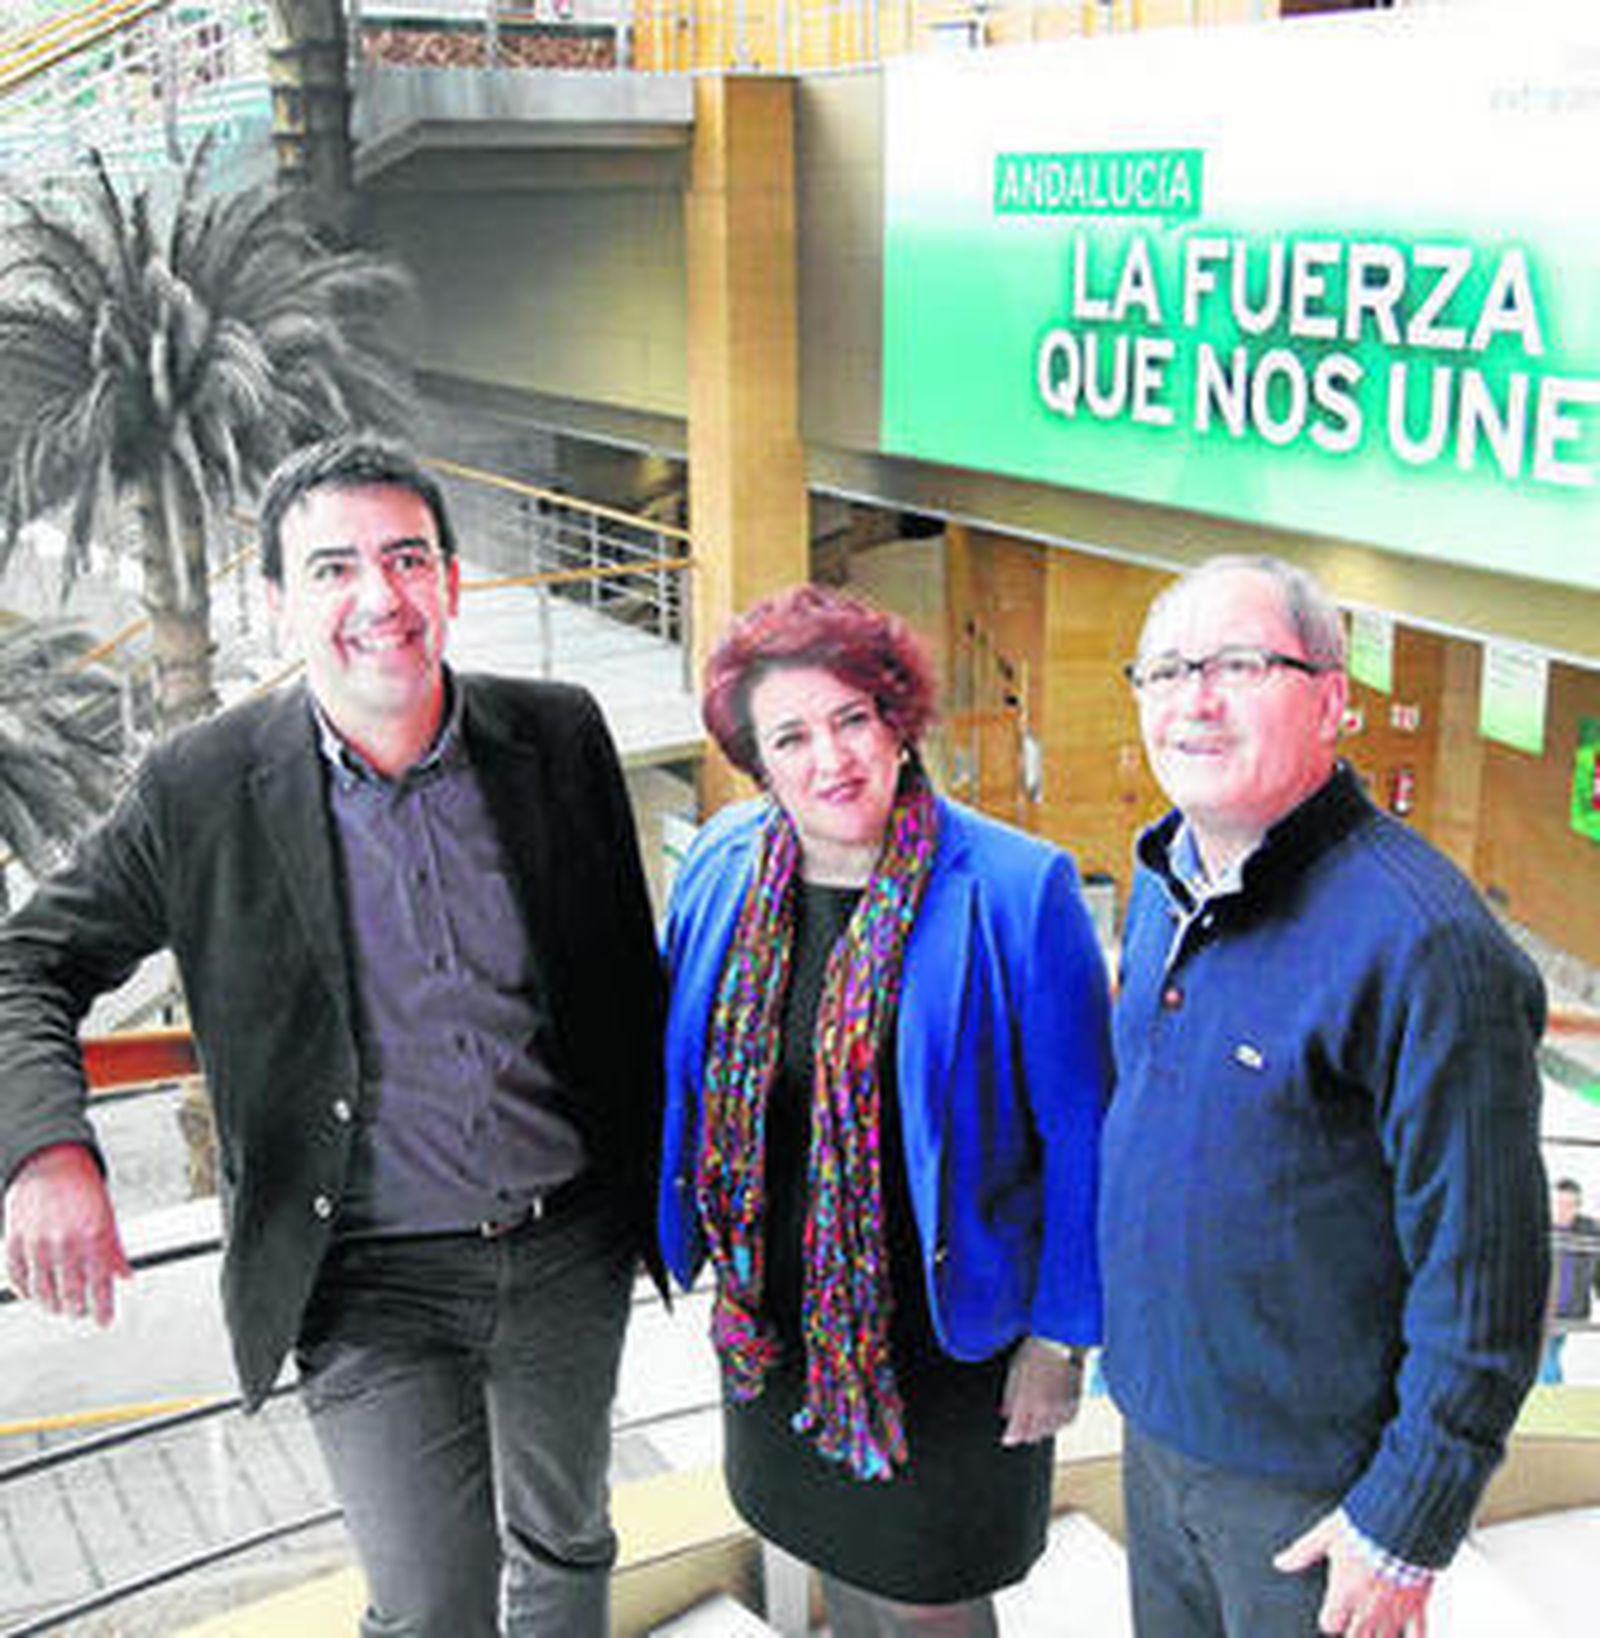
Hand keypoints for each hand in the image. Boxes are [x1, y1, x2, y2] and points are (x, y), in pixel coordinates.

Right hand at [4, 1143, 129, 1325]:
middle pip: (70, 1292)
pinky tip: (33, 1295)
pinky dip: (26, 1290)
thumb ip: (114, 1249)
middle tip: (80, 1312)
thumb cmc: (81, 1187)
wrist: (49, 1161)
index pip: (100, 1282)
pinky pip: (17, 1276)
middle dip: (77, 1308)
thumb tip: (125, 1276)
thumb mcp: (107, 1215)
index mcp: (93, 1234)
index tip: (104, 1321)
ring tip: (59, 1308)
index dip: (102, 1307)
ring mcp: (37, 1242)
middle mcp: (65, 1241)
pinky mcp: (15, 1240)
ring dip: (52, 1304)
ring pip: (43, 1290)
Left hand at [1000, 1336, 1083, 1444]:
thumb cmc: (1033, 1353)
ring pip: (1048, 1431)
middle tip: (1021, 1426)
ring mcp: (1061, 1408)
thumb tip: (1004, 1415)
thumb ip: (1008, 1399)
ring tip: (1036, 1418)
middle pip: (1032, 1435)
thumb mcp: (1013, 1374)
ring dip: (1040, 1429)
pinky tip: (1051, 1416)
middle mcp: (1045, 1409)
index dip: (1010, 1436)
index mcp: (1027, 1402)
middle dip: (1024, 1432)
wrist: (1059, 1342)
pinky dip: (1056, 1423)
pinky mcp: (1074, 1406)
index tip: (1007, 1438)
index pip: (1016, 1431)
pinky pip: (1063, 1424)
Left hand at [1273, 1512, 1431, 1637]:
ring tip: (1373, 1630)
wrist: (1403, 1521)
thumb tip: (1280, 1562)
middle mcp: (1368, 1608)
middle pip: (1356, 1637)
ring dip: (1377, 1637)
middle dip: (1352, 1631)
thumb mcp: (1326, 1534)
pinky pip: (1418, 1635)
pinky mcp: (1417, 1606)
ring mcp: (1394, 1610)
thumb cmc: (1362, 1525)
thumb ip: (1303, 1552)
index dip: (1329, 1619)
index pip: (1330, 1624)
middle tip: (1352, 1622)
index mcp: (1344, 1593)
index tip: (1331, 1611)